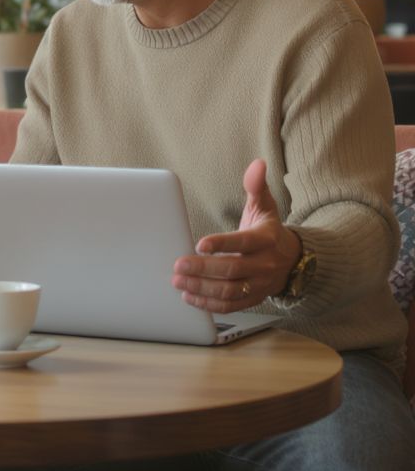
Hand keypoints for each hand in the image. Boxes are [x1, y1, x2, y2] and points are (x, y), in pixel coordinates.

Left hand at [171, 159, 301, 312]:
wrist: (292, 260)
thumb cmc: (268, 231)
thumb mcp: (265, 206)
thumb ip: (257, 186)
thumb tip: (257, 165)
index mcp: (265, 240)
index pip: (244, 243)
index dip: (222, 244)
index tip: (199, 244)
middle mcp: (264, 264)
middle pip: (232, 270)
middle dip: (203, 269)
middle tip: (178, 265)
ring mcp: (259, 284)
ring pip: (230, 291)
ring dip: (202, 289)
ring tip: (178, 281)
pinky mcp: (253, 299)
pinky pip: (230, 305)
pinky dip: (209, 304)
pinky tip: (189, 297)